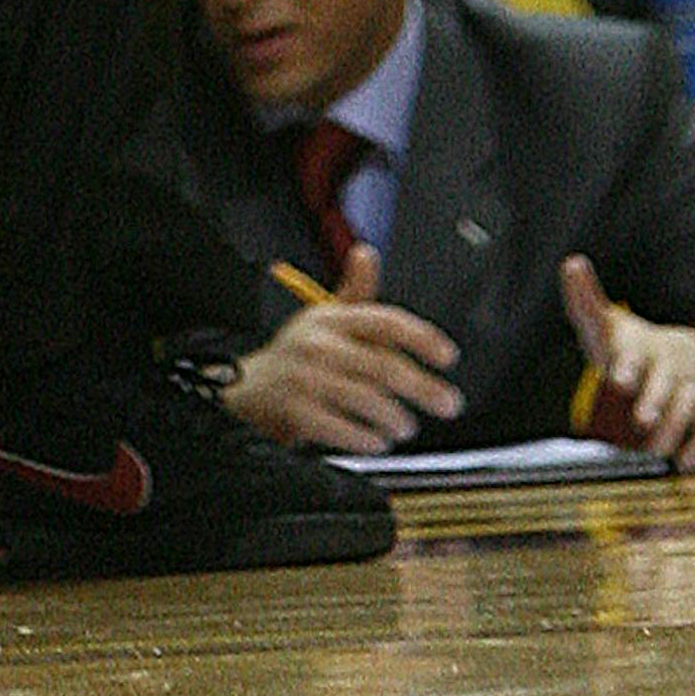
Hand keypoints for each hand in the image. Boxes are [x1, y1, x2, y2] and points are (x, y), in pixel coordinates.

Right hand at [229, 243, 463, 454]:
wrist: (247, 388)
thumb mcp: (324, 318)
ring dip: (394, 417)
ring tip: (406, 426)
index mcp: (331, 318)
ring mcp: (305, 376)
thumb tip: (368, 254)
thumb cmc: (297, 355)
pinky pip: (340, 427)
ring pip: (365, 398)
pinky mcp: (294, 409)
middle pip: (382, 365)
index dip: (421, 337)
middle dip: (422, 387)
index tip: (448, 356)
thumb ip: (354, 293)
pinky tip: (377, 441)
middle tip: (448, 403)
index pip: (384, 321)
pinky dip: (364, 438)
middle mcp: (318, 343)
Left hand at [562, 253, 694, 470]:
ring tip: (655, 450)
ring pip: (689, 407)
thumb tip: (571, 263)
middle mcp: (670, 364)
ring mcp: (694, 386)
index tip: (617, 379)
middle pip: (665, 383)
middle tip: (641, 419)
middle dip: (654, 400)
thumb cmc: (634, 345)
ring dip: (674, 429)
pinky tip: (686, 463)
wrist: (687, 353)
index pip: (634, 353)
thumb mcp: (611, 323)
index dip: (627, 365)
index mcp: (641, 345)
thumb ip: (586, 301)